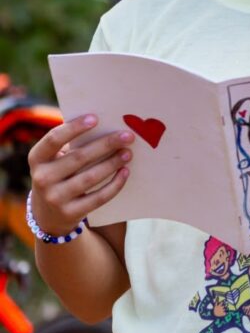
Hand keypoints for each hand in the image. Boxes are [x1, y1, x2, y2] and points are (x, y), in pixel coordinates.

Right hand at [27, 114, 133, 235]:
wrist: (48, 214)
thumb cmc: (59, 174)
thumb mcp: (55, 160)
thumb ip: (72, 145)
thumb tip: (107, 126)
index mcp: (37, 159)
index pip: (53, 139)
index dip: (74, 128)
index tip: (96, 118)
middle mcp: (42, 178)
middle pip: (78, 157)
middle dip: (106, 145)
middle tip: (127, 136)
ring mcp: (55, 198)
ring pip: (90, 178)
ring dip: (112, 163)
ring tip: (128, 153)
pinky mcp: (70, 213)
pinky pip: (98, 197)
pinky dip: (115, 184)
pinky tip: (125, 172)